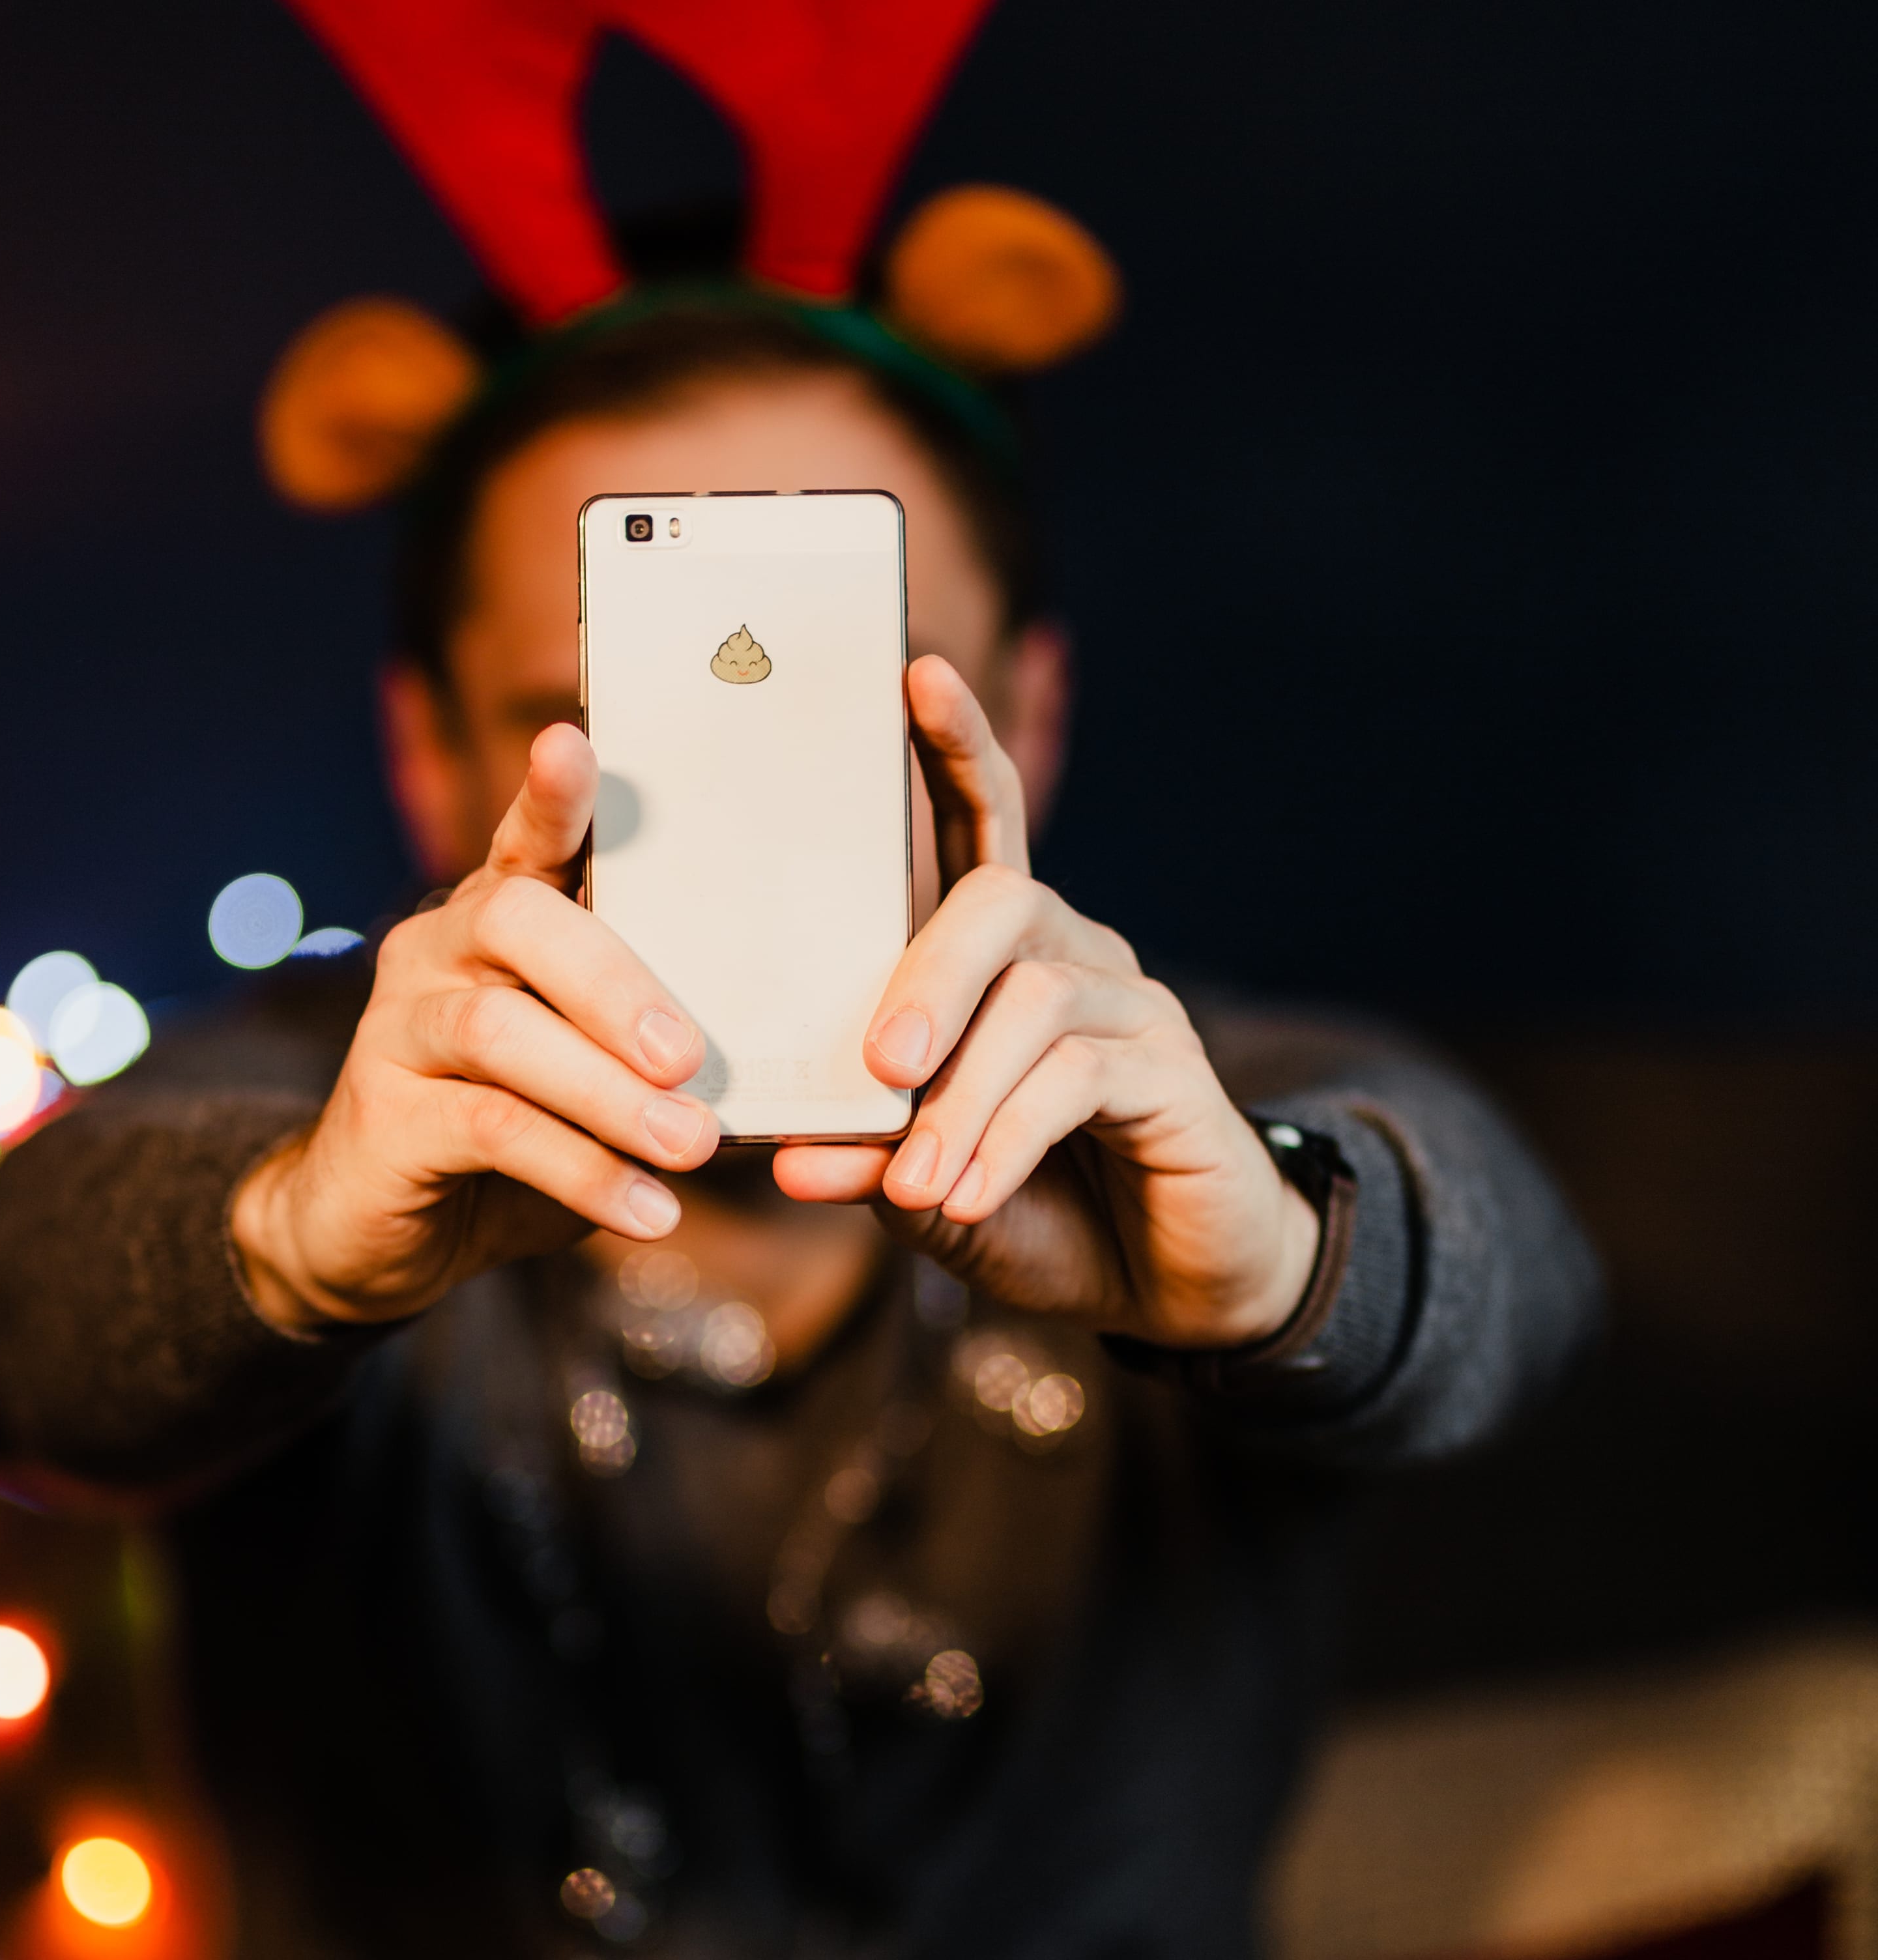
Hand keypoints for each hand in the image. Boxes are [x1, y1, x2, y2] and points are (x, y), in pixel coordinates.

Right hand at [229, 723, 716, 1331]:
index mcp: (496, 919)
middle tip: (691, 1058)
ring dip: (609, 1094)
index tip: (574, 745)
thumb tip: (782, 1066)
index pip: (525, 839)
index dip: (550, 796)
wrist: (377, 1230)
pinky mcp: (385, 1114)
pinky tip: (646, 1211)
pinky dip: (582, 1171)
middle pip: (518, 922)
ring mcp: (400, 1026)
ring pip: (503, 1032)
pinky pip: (492, 1128)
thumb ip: (654, 1050)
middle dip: (617, 987)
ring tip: (690, 1146)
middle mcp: (438, 951)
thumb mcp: (592, 1079)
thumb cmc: (513, 1135)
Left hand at [774, 656, 1321, 1346]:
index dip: (957, 746)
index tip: (912, 672)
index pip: (987, 822)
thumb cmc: (1035, 1214)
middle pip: (1002, 902)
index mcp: (1010, 955)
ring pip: (1037, 1001)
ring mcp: (1134, 1005)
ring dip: (961, 1098)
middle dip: (928, 975)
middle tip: (878, 1065)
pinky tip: (967, 1195)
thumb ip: (865, 1155)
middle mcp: (1079, 953)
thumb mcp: (927, 1187)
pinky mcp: (1174, 1073)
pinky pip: (1080, 1079)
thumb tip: (785, 1155)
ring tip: (916, 1182)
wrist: (1161, 1287)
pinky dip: (1008, 1139)